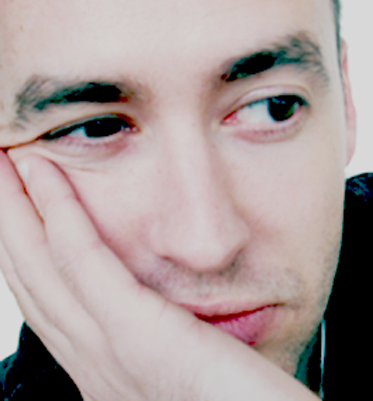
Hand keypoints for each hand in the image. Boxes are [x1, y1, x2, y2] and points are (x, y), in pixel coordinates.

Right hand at [0, 152, 317, 400]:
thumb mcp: (191, 364)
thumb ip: (171, 336)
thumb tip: (173, 308)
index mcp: (107, 372)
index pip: (51, 300)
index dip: (26, 249)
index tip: (19, 203)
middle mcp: (95, 366)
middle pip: (34, 279)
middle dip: (9, 221)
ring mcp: (110, 354)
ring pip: (44, 265)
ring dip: (17, 209)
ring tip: (5, 162)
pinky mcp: (139, 337)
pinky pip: (85, 262)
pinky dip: (60, 214)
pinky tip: (45, 175)